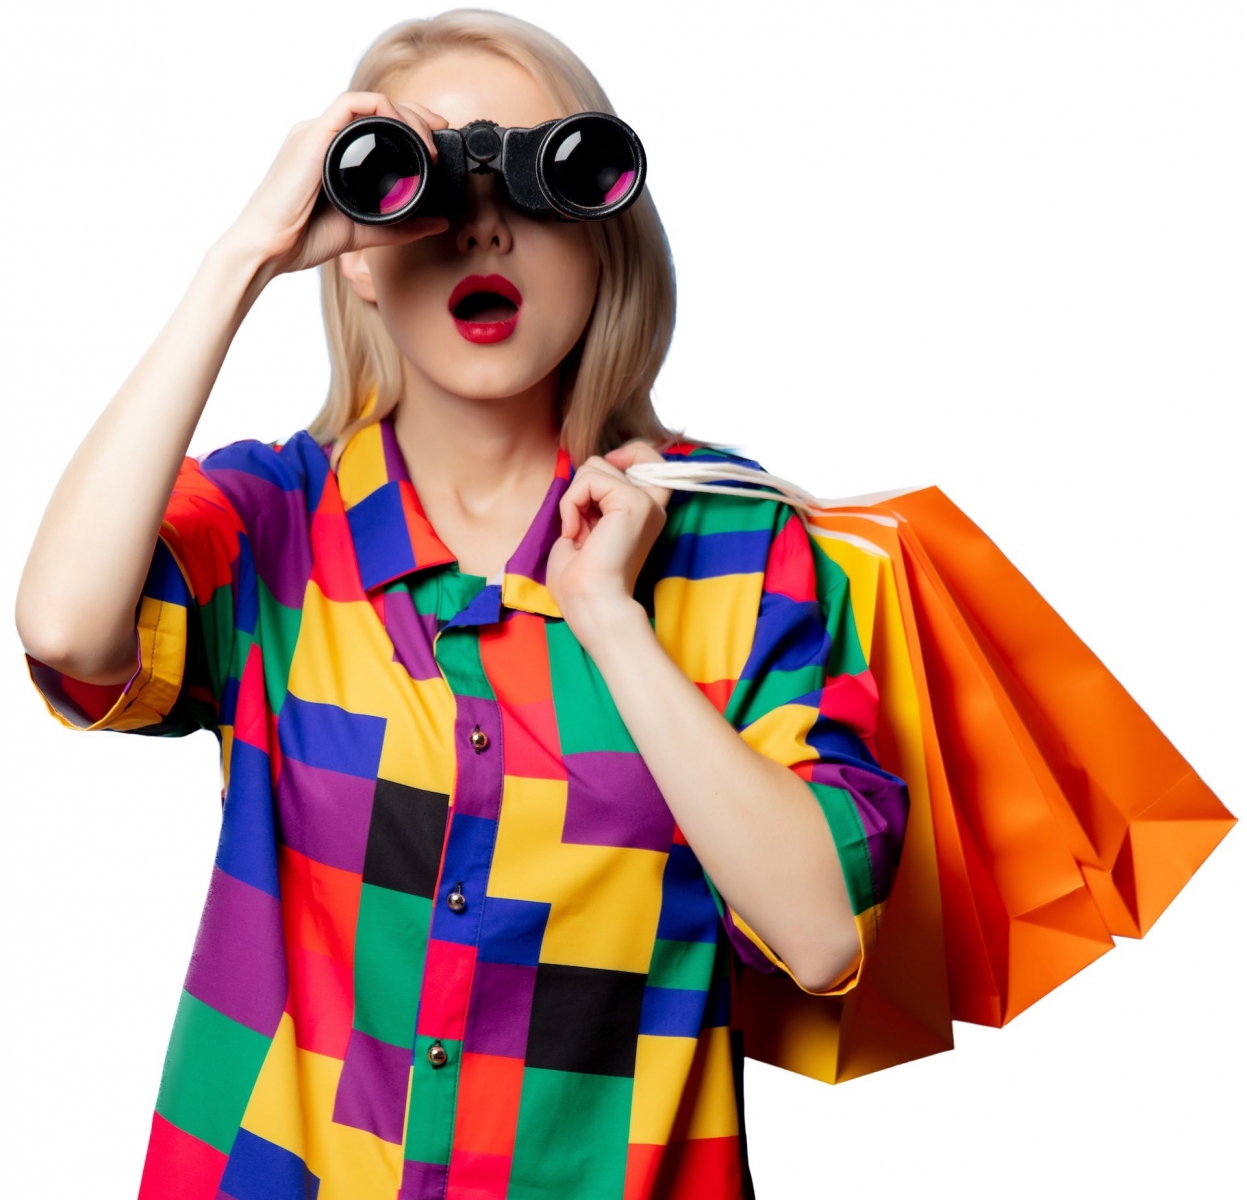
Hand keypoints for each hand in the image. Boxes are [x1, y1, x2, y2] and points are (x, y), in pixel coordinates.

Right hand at [220, 91, 450, 279]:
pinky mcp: (312, 136)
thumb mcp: (365, 230)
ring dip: (403, 112)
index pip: (374, 123)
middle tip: (439, 131)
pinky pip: (350, 105)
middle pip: (375, 107)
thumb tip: (439, 222)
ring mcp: (316, 133)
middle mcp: (323, 136)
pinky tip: (403, 130)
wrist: (270, 249)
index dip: (409, 123)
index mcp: (332, 153)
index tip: (434, 141)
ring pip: (367, 101)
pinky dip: (382, 109)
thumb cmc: (304, 238)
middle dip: (414, 113)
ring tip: (427, 137)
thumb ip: (402, 226)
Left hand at [546, 440, 672, 646]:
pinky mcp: (634, 502)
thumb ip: (592, 497)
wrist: (591, 604)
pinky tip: (575, 532)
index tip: (593, 484)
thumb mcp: (585, 526)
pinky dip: (571, 503)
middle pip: (607, 460)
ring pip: (595, 465)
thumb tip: (588, 471)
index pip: (644, 458)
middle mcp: (651, 505)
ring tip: (578, 532)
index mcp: (644, 512)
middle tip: (580, 526)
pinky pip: (588, 479)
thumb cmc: (582, 580)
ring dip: (573, 498)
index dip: (619, 456)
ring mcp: (646, 502)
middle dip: (581, 488)